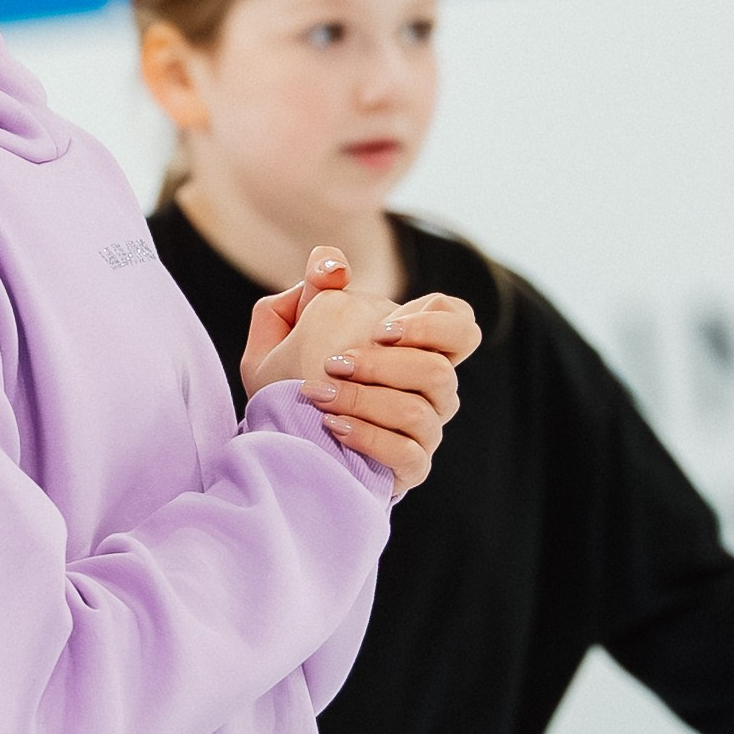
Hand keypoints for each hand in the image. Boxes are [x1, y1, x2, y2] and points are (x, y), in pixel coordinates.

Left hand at [240, 250, 480, 495]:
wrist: (273, 447)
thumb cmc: (285, 387)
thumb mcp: (283, 333)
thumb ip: (310, 290)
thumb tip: (333, 265)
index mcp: (410, 350)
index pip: (460, 325)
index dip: (435, 324)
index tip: (382, 331)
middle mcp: (428, 391)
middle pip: (441, 371)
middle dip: (385, 365)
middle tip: (334, 363)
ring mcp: (424, 432)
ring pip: (422, 413)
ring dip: (366, 400)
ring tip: (318, 396)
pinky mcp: (410, 469)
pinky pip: (409, 454)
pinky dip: (368, 437)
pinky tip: (333, 426)